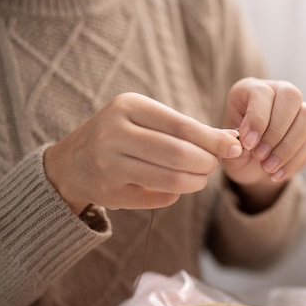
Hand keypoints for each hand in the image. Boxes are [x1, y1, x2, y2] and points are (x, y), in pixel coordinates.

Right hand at [44, 92, 241, 214]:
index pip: (182, 126)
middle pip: (178, 154)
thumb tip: (233, 139)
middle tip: (214, 166)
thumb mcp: (146, 119)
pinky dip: (175, 194)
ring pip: (170, 179)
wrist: (71, 163)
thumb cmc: (121, 135)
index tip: (235, 147)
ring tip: (200, 178)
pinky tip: (174, 187)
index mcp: (127, 106)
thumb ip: (187, 128)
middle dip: (206, 163)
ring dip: (196, 181)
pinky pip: (158, 198)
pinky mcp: (109, 193)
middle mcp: (114, 133)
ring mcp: (109, 165)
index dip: (213, 140)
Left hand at [222, 78, 305, 209]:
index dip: (257, 119)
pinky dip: (294, 162)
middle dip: (276, 130)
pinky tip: (276, 175)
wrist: (248, 167)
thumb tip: (245, 143)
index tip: (248, 144)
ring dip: (288, 147)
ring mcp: (297, 111)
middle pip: (291, 96)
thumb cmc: (234, 150)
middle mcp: (278, 93)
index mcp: (251, 89)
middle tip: (259, 156)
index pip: (262, 93)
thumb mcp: (226, 146)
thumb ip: (232, 142)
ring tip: (267, 167)